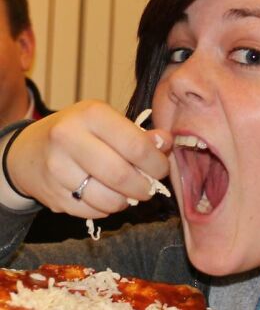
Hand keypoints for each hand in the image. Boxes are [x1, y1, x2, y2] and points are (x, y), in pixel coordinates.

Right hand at [5, 101, 172, 217]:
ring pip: (105, 198)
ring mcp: (56, 169)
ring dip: (126, 201)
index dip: (155, 162)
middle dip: (144, 187)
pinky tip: (109, 198)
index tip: (162, 169)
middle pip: (120, 174)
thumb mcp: (107, 121)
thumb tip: (166, 143)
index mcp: (91, 114)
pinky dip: (106, 209)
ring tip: (131, 194)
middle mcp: (69, 138)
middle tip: (151, 188)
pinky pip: (90, 212)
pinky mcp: (51, 196)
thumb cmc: (78, 131)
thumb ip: (139, 133)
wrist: (28, 150)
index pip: (135, 145)